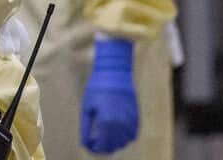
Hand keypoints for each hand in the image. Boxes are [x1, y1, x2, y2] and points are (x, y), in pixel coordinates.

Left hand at [81, 37, 138, 154]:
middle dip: (103, 147)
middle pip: (113, 147)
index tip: (90, 143)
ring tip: (105, 134)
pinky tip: (117, 130)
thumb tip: (86, 144)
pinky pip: (132, 135)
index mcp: (106, 122)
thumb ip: (86, 129)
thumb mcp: (87, 109)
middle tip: (96, 140)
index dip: (94, 148)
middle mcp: (120, 124)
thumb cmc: (96, 89)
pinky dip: (125, 137)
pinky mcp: (136, 117)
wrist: (114, 73)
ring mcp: (130, 121)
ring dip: (115, 143)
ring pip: (124, 143)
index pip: (101, 146)